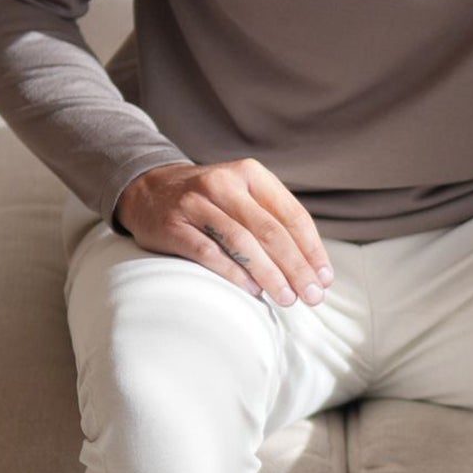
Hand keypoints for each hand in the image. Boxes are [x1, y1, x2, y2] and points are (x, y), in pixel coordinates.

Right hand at [113, 159, 335, 307]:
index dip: (312, 249)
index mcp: (250, 174)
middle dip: (296, 267)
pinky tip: (252, 291)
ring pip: (242, 242)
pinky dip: (233, 273)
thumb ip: (273, 219)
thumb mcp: (242, 195)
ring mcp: (196, 204)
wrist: (148, 189)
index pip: (292, 214)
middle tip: (312, 296)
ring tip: (287, 299)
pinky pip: (209, 253)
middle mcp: (224, 184)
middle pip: (270, 231)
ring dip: (270, 274)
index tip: (325, 278)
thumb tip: (312, 267)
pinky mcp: (173, 226)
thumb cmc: (210, 201)